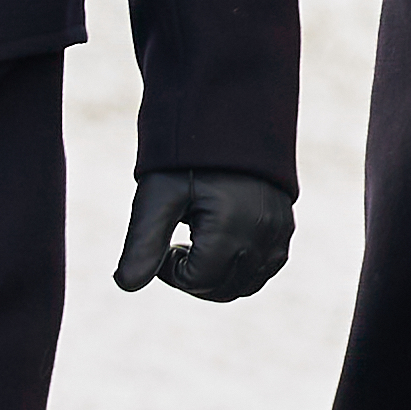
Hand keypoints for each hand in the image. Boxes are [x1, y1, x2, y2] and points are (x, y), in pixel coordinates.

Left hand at [115, 171, 294, 301]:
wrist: (229, 119)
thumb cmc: (186, 157)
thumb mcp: (158, 195)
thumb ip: (143, 242)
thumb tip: (125, 286)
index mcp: (230, 228)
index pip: (196, 282)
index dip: (169, 269)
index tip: (162, 238)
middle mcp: (261, 235)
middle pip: (221, 290)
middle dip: (193, 277)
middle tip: (175, 242)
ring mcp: (278, 234)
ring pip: (244, 286)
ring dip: (216, 276)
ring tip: (198, 240)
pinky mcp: (285, 229)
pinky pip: (264, 270)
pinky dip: (240, 268)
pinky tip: (219, 241)